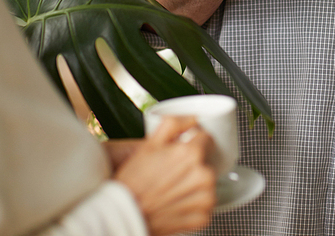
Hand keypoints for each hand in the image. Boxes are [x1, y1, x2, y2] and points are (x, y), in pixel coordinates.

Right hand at [114, 116, 215, 235]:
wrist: (126, 215)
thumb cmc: (134, 182)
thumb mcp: (149, 144)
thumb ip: (173, 124)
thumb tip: (192, 118)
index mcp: (191, 154)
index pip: (205, 137)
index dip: (192, 141)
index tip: (181, 150)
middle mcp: (203, 176)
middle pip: (206, 161)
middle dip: (192, 164)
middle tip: (172, 172)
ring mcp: (205, 199)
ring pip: (207, 183)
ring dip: (195, 184)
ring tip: (173, 188)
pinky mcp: (203, 217)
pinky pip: (205, 205)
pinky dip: (194, 204)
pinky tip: (177, 202)